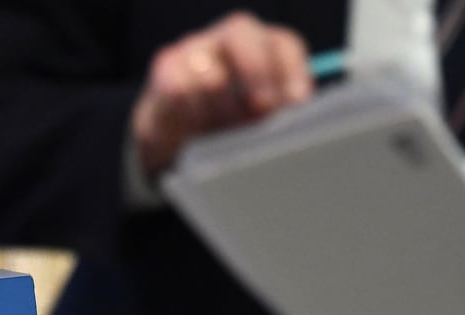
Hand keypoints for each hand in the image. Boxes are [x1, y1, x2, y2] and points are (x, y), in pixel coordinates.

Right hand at [131, 11, 311, 175]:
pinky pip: (181, 92)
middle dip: (256, 73)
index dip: (292, 71)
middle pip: (242, 33)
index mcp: (262, 45)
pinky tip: (197, 129)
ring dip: (224, 111)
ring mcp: (194, 49)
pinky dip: (194, 116)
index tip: (298, 103)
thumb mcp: (260, 115)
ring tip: (227, 132)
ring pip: (212, 74)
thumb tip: (295, 112)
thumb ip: (278, 108)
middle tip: (263, 110)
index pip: (281, 43)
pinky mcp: (166, 68)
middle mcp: (227, 37)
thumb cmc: (228, 119)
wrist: (176, 133)